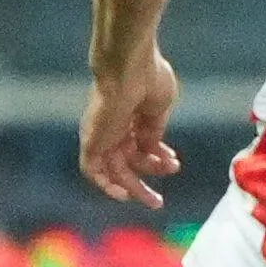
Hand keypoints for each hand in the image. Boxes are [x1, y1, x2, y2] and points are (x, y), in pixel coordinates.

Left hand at [81, 53, 181, 208]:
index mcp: (131, 115)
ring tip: (154, 200)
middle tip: (159, 201)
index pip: (140, 144)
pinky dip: (105, 184)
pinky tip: (124, 195)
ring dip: (133, 185)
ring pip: (113, 169)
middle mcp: (113, 126)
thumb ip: (154, 132)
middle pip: (126, 160)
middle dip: (144, 180)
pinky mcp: (91, 140)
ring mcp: (101, 134)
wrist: (128, 65)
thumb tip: (152, 151)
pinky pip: (92, 170)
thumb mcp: (159, 109)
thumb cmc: (149, 78)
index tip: (174, 164)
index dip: (157, 157)